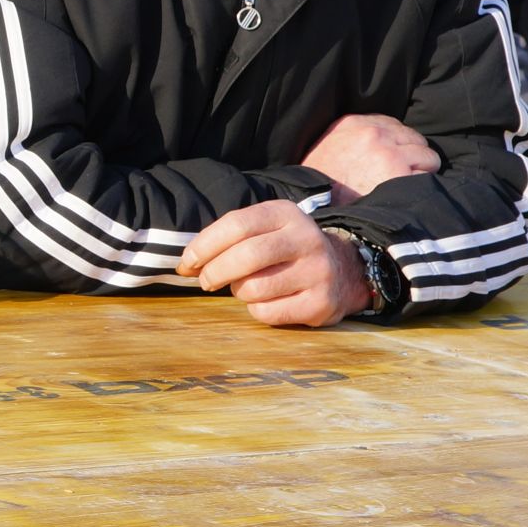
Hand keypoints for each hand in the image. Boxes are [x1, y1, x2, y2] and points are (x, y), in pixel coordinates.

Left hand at [176, 201, 370, 327]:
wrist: (343, 270)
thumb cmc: (284, 249)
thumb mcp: (263, 229)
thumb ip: (226, 239)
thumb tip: (183, 266)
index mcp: (286, 213)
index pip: (236, 225)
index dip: (204, 245)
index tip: (187, 262)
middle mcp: (306, 239)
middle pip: (246, 256)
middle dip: (214, 272)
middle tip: (205, 281)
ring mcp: (319, 272)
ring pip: (255, 288)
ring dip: (238, 291)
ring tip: (244, 287)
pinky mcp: (322, 303)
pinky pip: (269, 312)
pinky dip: (255, 310)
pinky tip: (264, 302)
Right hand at [299, 113, 440, 205]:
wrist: (316, 208)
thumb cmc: (322, 183)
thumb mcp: (327, 149)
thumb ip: (350, 137)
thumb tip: (376, 139)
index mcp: (351, 124)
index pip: (389, 123)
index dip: (396, 141)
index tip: (392, 155)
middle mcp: (371, 133)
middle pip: (411, 136)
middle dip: (411, 153)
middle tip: (400, 171)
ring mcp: (388, 152)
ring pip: (427, 154)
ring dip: (421, 168)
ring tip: (405, 182)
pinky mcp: (400, 173)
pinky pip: (428, 170)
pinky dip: (423, 182)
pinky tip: (407, 192)